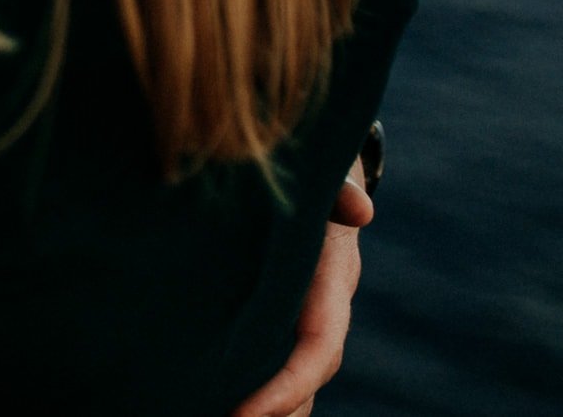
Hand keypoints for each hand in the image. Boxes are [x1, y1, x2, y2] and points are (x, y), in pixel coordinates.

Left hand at [229, 159, 375, 416]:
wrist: (311, 170)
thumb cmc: (309, 170)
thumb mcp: (324, 175)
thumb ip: (338, 190)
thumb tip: (359, 209)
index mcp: (331, 282)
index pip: (318, 350)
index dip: (288, 388)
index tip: (244, 413)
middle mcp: (320, 310)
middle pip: (304, 379)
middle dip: (272, 412)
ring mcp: (298, 316)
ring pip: (287, 377)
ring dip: (260, 407)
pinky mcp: (273, 313)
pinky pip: (265, 359)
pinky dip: (246, 384)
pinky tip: (203, 398)